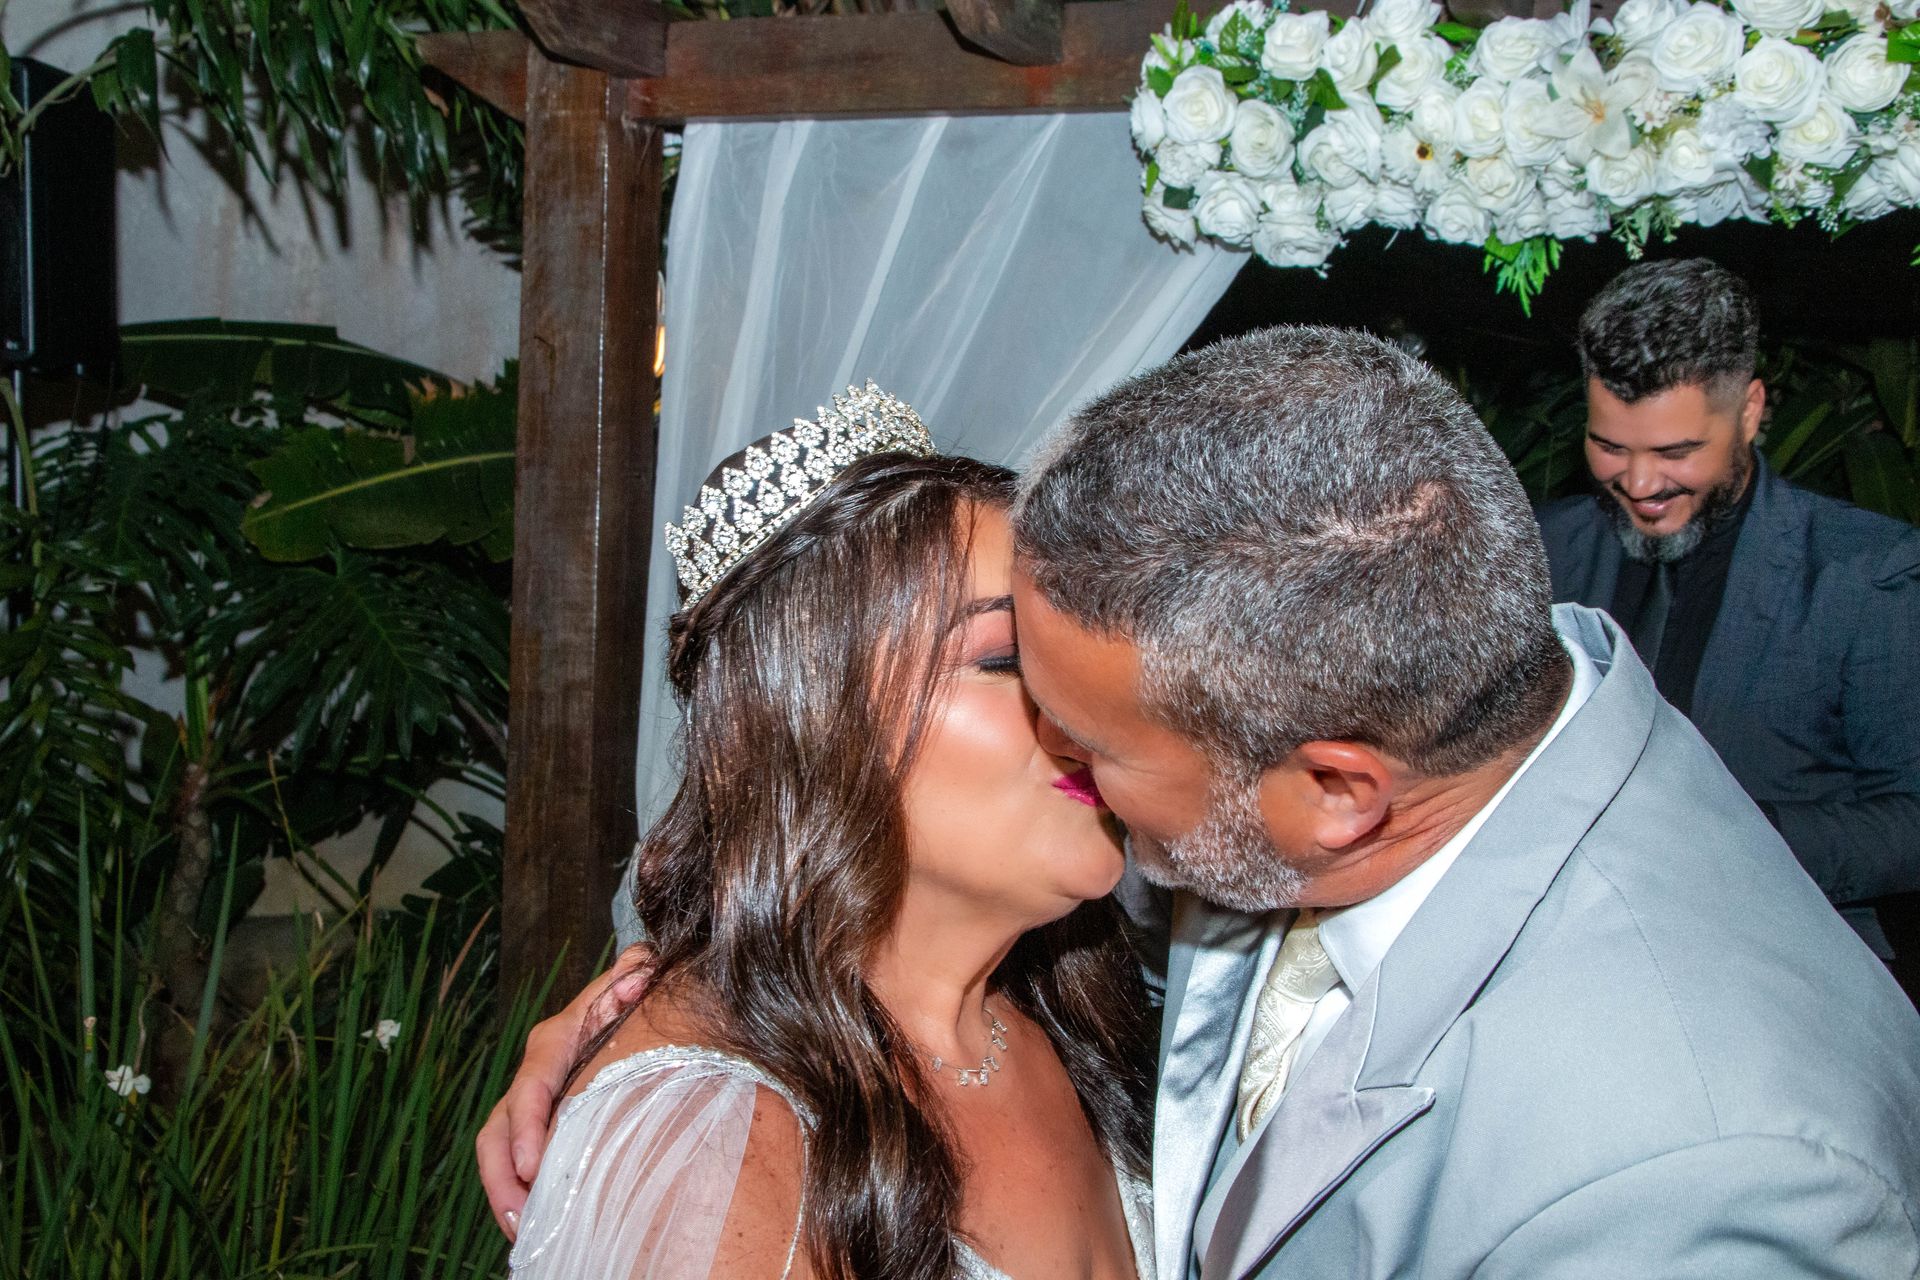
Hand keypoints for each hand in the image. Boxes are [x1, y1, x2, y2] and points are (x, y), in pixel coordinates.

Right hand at [476, 944, 652, 1238]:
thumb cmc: (641, 992)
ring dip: (506, 1190)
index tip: (533, 1166)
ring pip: (499, 1148)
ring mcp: (537, 1100)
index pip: (532, 1084)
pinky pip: (517, 1159)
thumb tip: (642, 968)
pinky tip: (534, 1223)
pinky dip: (520, 1192)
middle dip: (504, 1173)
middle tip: (522, 1216)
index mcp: (558, 1039)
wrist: (641, 1000)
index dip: (527, 1126)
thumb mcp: (640, 977)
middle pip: (501, 1125)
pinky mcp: (544, 1123)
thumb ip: (638, 972)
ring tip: (524, 1229)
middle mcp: (538, 1071)